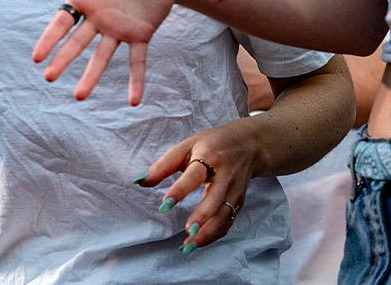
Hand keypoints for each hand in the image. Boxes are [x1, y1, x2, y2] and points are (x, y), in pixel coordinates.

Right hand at [32, 0, 178, 104]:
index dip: (49, 39)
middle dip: (63, 60)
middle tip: (49, 78)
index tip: (37, 57)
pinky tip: (134, 101)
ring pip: (102, 56)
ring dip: (91, 76)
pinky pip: (137, 60)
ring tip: (79, 96)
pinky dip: (136, 80)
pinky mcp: (141, 34)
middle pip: (77, 43)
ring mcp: (119, 29)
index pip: (62, 22)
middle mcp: (98, 18)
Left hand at [138, 117, 262, 252]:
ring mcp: (235, 190)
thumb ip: (163, 165)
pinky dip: (214, 235)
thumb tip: (139, 182)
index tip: (164, 206)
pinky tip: (197, 243)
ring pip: (224, 215)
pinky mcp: (239, 202)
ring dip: (208, 233)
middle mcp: (225, 175)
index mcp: (209, 156)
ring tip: (187, 245)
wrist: (250, 144)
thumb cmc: (212, 144)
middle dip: (202, 216)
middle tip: (187, 231)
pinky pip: (228, 222)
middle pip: (215, 198)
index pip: (194, 175)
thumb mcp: (187, 146)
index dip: (179, 190)